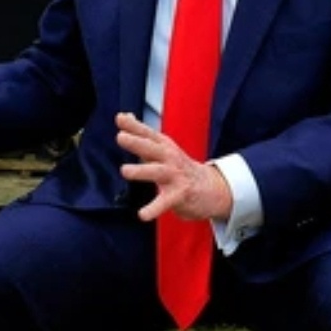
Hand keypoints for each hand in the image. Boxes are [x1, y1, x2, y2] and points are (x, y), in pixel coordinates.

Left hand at [115, 112, 232, 222]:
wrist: (211, 188)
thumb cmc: (178, 165)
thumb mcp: (162, 147)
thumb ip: (141, 134)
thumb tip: (123, 116)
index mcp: (163, 146)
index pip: (147, 133)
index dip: (134, 125)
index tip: (120, 118)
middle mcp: (169, 158)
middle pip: (152, 148)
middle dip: (137, 142)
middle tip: (120, 138)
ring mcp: (175, 176)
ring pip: (157, 172)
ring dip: (141, 171)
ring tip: (125, 171)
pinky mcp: (179, 195)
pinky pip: (164, 202)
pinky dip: (153, 208)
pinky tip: (142, 214)